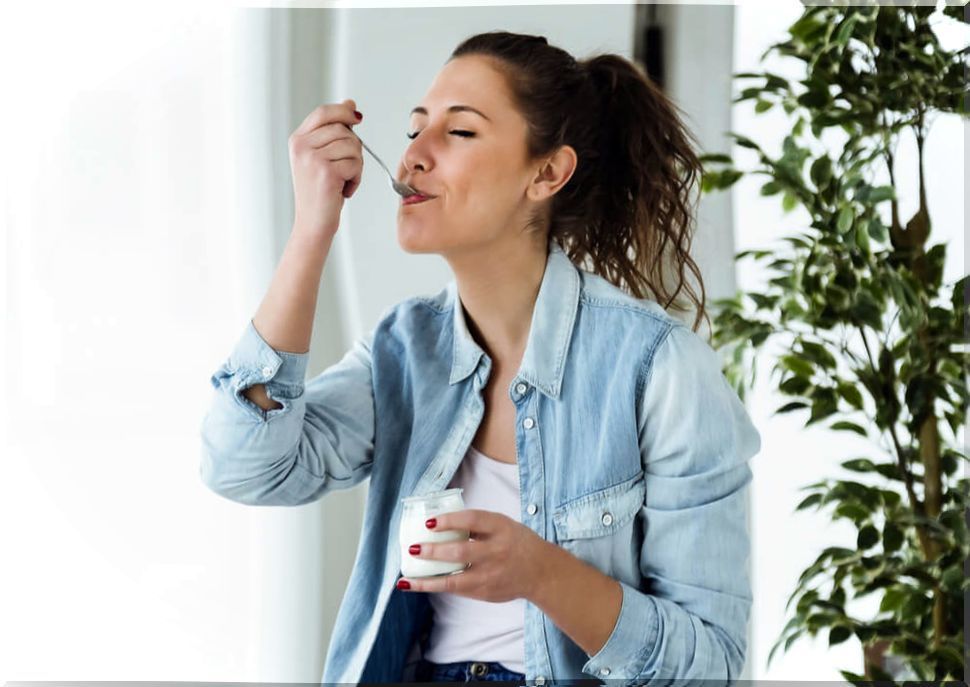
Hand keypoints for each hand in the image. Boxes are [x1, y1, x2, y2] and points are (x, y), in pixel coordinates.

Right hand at [287, 99, 362, 237]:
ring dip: (356, 165)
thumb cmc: (320, 192)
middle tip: (345, 168)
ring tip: (343, 180)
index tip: (357, 118)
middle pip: (343, 129)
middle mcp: (301, 146)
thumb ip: (333, 131)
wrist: (313, 223)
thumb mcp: (322, 157)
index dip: (343, 112)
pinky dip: (356, 179)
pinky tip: (344, 190)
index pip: (323, 113)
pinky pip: (356, 164)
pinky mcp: (326, 172)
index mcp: (297, 140)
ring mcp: (312, 158)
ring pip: (353, 146)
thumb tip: (350, 104)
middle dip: (353, 148)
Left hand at [398, 509, 549, 602]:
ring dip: (428, 580)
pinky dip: (436, 586)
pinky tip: (418, 584)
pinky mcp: (485, 592)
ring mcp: (490, 575)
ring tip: (406, 578)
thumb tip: (439, 521)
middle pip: (461, 552)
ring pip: (454, 580)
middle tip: (414, 548)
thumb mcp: (502, 524)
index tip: (429, 522)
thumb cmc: (515, 542)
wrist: (541, 572)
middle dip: (434, 551)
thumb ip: (476, 524)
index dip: (450, 520)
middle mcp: (496, 552)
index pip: (473, 520)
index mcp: (501, 528)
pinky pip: (456, 589)